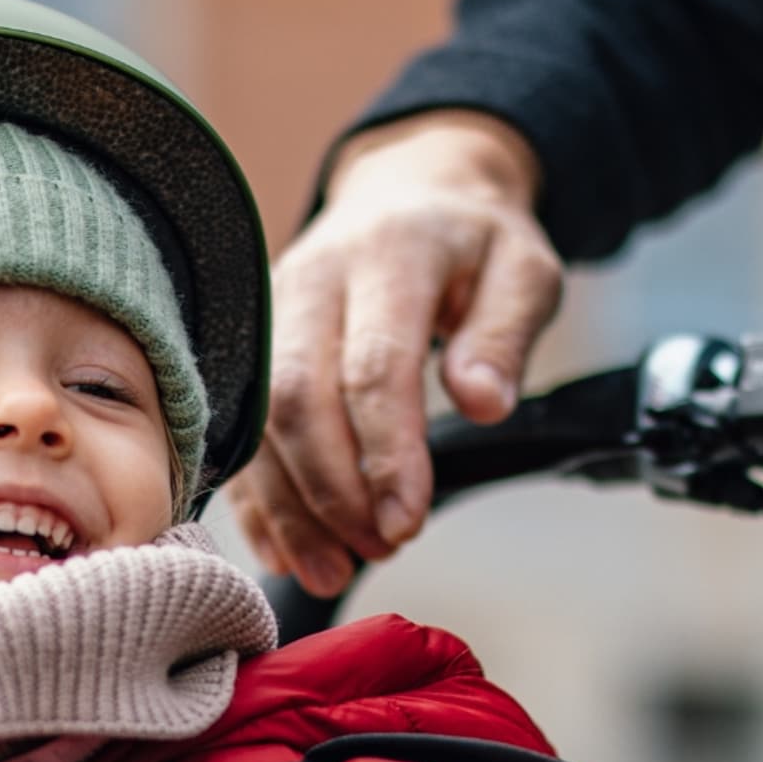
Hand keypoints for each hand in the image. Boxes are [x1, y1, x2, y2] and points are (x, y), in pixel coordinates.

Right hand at [228, 110, 561, 595]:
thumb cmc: (472, 244)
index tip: (408, 522)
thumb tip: (484, 403)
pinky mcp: (251, 345)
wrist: (409, 193)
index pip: (375, 365)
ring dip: (289, 506)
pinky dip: (257, 497)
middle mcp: (312, 278)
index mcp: (388, 254)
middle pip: (297, 397)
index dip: (387, 453)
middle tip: (380, 548)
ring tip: (331, 568)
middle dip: (331, 490)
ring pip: (257, 419)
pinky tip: (284, 549)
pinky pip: (239, 429)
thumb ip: (504, 334)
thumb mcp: (523, 270)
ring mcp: (270, 311)